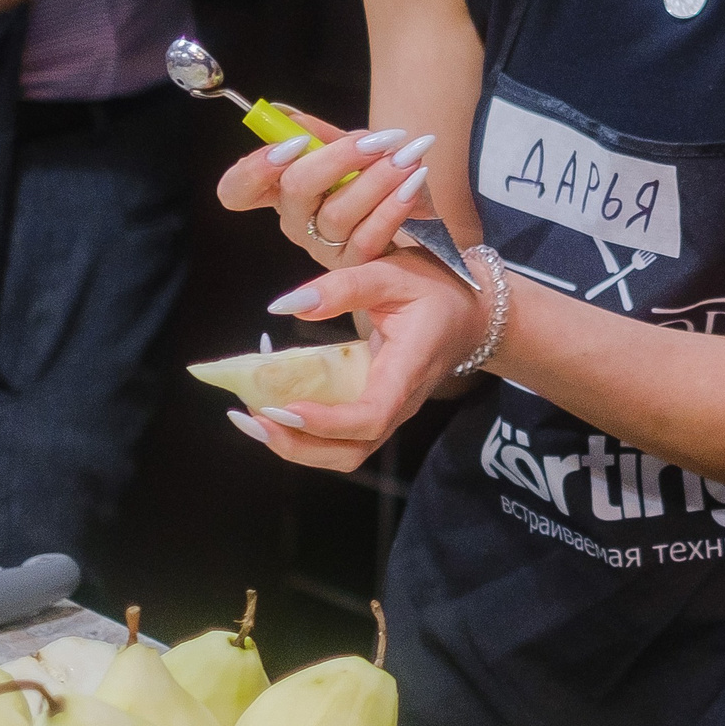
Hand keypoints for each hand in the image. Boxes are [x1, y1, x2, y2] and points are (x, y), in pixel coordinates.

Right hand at [215, 111, 437, 266]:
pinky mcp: (354, 265)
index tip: (293, 144)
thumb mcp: (350, 150)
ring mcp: (322, 247)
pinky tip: (414, 180)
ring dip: (377, 179)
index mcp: (281, 190)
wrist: (416, 214)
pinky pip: (370, 235)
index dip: (254, 170)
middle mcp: (294, 220)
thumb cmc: (373, 178)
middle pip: (295, 190)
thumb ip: (320, 135)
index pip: (237, 190)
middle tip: (375, 141)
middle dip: (337, 159)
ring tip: (407, 157)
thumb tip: (285, 115)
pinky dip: (394, 205)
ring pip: (337, 213)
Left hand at [226, 251, 488, 471]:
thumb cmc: (437, 288)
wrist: (473, 312)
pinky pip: (341, 438)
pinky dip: (303, 433)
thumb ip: (342, 287)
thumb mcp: (393, 272)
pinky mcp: (376, 410)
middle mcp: (400, 402)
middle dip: (298, 445)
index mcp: (408, 369)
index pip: (371, 416)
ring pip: (345, 453)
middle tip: (251, 417)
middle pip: (352, 450)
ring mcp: (390, 411)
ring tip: (253, 419)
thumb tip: (287, 305)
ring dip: (297, 447)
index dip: (327, 422)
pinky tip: (273, 409)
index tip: (284, 409)